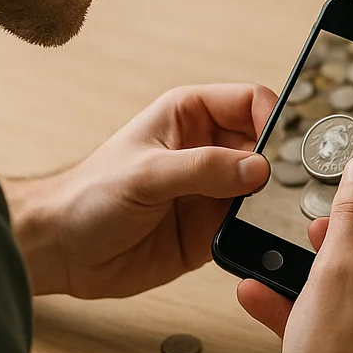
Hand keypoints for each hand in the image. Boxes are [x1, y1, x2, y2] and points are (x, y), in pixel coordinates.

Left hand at [8, 84, 274, 298]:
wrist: (62, 250)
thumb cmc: (88, 197)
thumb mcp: (146, 174)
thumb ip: (203, 169)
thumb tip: (259, 168)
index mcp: (190, 115)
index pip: (250, 102)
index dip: (272, 118)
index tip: (281, 148)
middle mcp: (208, 149)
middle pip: (267, 145)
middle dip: (283, 163)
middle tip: (290, 185)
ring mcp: (212, 190)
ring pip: (266, 188)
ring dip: (275, 201)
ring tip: (277, 214)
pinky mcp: (212, 229)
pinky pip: (252, 226)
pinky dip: (262, 232)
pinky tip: (263, 239)